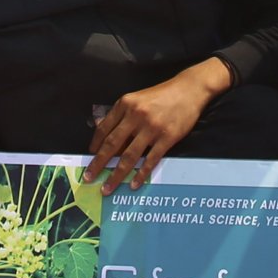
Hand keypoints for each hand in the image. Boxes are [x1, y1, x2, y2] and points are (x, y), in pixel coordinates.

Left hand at [89, 61, 225, 193]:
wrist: (189, 89)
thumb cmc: (162, 94)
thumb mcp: (137, 98)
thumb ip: (120, 114)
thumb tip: (101, 129)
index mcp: (125, 104)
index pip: (104, 128)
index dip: (95, 145)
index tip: (89, 158)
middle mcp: (136, 116)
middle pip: (112, 144)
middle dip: (98, 164)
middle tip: (88, 178)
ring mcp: (152, 128)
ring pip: (129, 156)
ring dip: (116, 175)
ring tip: (107, 188)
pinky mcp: (167, 137)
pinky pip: (150, 160)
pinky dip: (141, 174)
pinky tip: (133, 184)